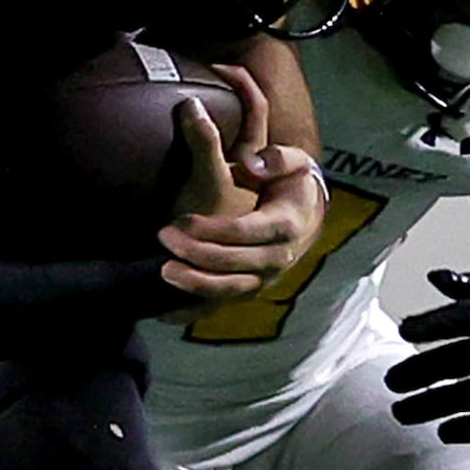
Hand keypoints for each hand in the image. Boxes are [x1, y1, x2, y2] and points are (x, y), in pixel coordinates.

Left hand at [157, 62, 327, 303]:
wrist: (306, 217)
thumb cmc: (292, 184)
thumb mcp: (295, 162)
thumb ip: (277, 158)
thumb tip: (253, 164)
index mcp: (284, 225)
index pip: (243, 231)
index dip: (210, 229)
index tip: (180, 220)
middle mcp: (277, 258)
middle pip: (231, 262)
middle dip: (194, 252)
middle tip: (163, 236)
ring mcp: (265, 278)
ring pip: (228, 289)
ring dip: (194, 283)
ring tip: (164, 272)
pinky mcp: (251, 289)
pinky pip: (222, 303)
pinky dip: (195, 308)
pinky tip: (166, 311)